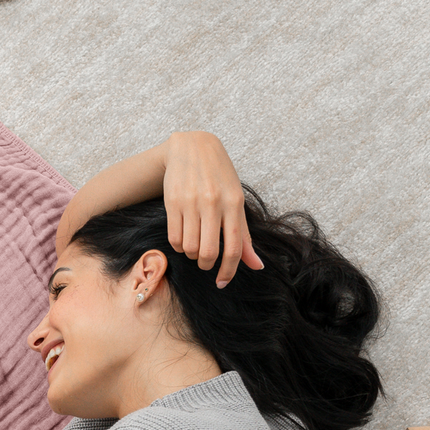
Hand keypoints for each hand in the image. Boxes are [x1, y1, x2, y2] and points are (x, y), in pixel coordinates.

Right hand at [162, 132, 264, 285]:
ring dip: (192, 254)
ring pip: (190, 248)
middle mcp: (214, 202)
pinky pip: (175, 239)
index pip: (234, 247)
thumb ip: (244, 235)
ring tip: (195, 245)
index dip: (229, 270)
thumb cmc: (219, 176)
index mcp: (234, 203)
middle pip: (209, 252)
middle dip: (206, 264)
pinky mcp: (173, 202)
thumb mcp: (236, 201)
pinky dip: (179, 246)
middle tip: (206, 261)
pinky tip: (184, 237)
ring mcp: (192, 202)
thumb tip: (257, 266)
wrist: (192, 147)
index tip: (222, 282)